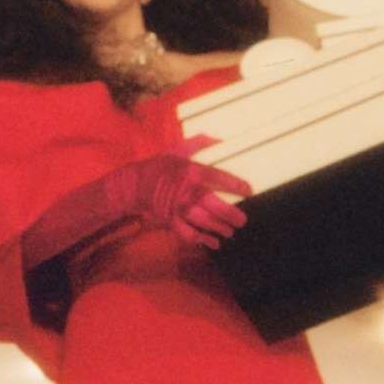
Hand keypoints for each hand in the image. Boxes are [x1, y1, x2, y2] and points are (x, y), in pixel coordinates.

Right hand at [113, 135, 251, 247]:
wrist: (135, 185)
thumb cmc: (159, 166)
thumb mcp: (177, 149)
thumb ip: (199, 143)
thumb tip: (220, 140)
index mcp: (190, 171)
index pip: (218, 178)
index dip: (235, 185)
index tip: (248, 190)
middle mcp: (186, 191)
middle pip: (212, 205)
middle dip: (230, 214)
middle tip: (242, 220)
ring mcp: (178, 208)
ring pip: (202, 222)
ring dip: (219, 228)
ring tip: (230, 231)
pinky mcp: (171, 221)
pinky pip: (188, 234)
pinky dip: (202, 240)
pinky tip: (213, 243)